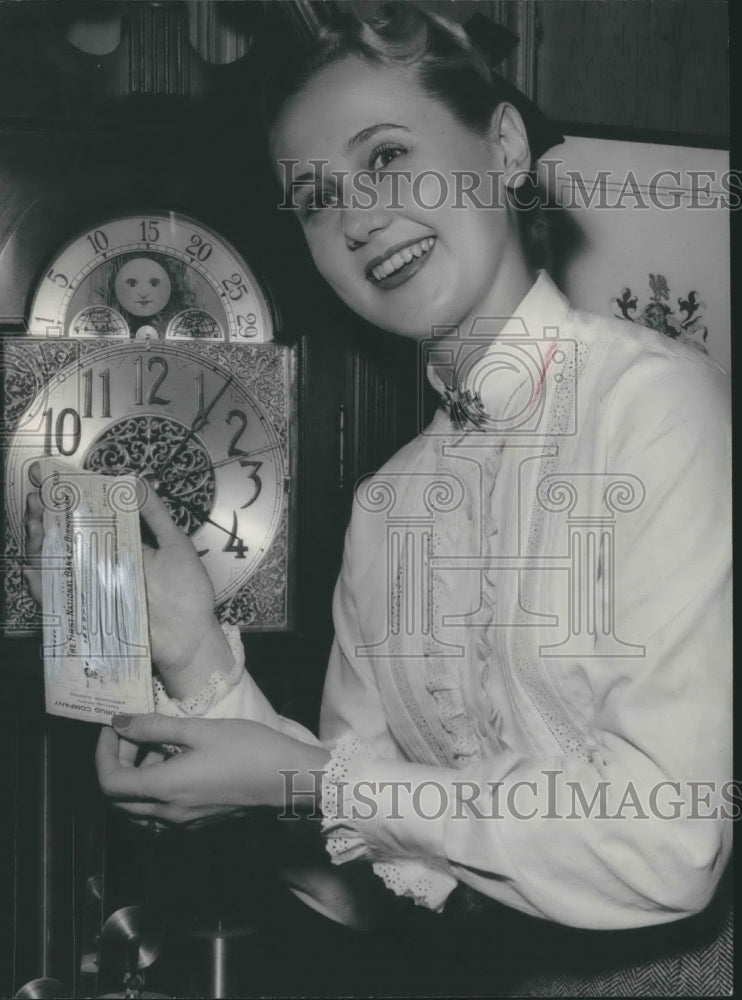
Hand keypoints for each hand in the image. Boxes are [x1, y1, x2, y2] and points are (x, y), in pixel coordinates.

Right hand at [23, 464, 232, 697]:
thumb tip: (137, 480)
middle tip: (35, 505)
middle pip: (66, 541)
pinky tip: (33, 573)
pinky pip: (61, 601)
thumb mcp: (175, 546)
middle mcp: (103, 566)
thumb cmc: (188, 590)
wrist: (191, 635)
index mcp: (122, 547)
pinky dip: (43, 588)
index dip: (68, 506)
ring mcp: (95, 590)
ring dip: (39, 547)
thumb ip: (156, 516)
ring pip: (57, 567)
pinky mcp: (91, 614)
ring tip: (33, 528)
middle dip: (45, 522)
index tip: (51, 487)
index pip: (89, 522)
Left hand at [96, 714, 329, 825]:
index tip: (114, 729)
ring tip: (158, 748)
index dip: (103, 754)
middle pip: (118, 800)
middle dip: (116, 765)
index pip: (109, 783)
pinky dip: (155, 791)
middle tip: (132, 736)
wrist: (288, 780)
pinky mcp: (197, 825)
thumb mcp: (201, 729)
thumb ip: (156, 727)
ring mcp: (183, 824)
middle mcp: (167, 814)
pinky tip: (178, 765)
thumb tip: (120, 722)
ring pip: (137, 809)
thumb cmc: (249, 749)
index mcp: (164, 789)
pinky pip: (158, 815)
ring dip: (136, 779)